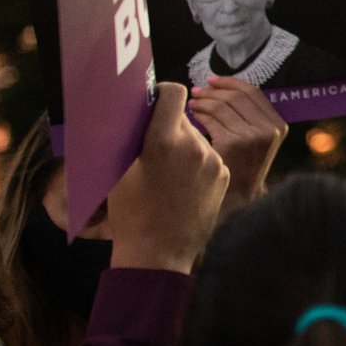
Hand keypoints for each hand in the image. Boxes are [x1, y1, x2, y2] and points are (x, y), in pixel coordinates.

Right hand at [105, 84, 229, 274]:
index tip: (155, 101)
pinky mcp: (225, 175)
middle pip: (184, 118)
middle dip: (169, 125)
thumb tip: (138, 110)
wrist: (158, 252)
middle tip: (152, 143)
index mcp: (163, 140)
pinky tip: (181, 183)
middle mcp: (194, 146)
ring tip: (165, 171)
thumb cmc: (130, 211)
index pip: (173, 93)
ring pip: (197, 138)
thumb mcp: (120, 170)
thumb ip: (133, 136)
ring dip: (183, 145)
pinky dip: (196, 162)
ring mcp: (214, 161)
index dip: (163, 93)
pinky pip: (209, 157)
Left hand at [187, 75, 285, 211]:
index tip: (212, 81)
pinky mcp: (233, 143)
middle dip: (213, 91)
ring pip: (221, 106)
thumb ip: (250, 117)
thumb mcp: (257, 140)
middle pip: (236, 96)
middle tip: (196, 91)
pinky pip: (211, 118)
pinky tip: (191, 115)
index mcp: (278, 124)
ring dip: (203, 101)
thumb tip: (224, 89)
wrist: (239, 198)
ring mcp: (252, 136)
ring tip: (192, 103)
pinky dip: (198, 113)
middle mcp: (269, 129)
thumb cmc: (241, 167)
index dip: (230, 82)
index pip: (253, 92)